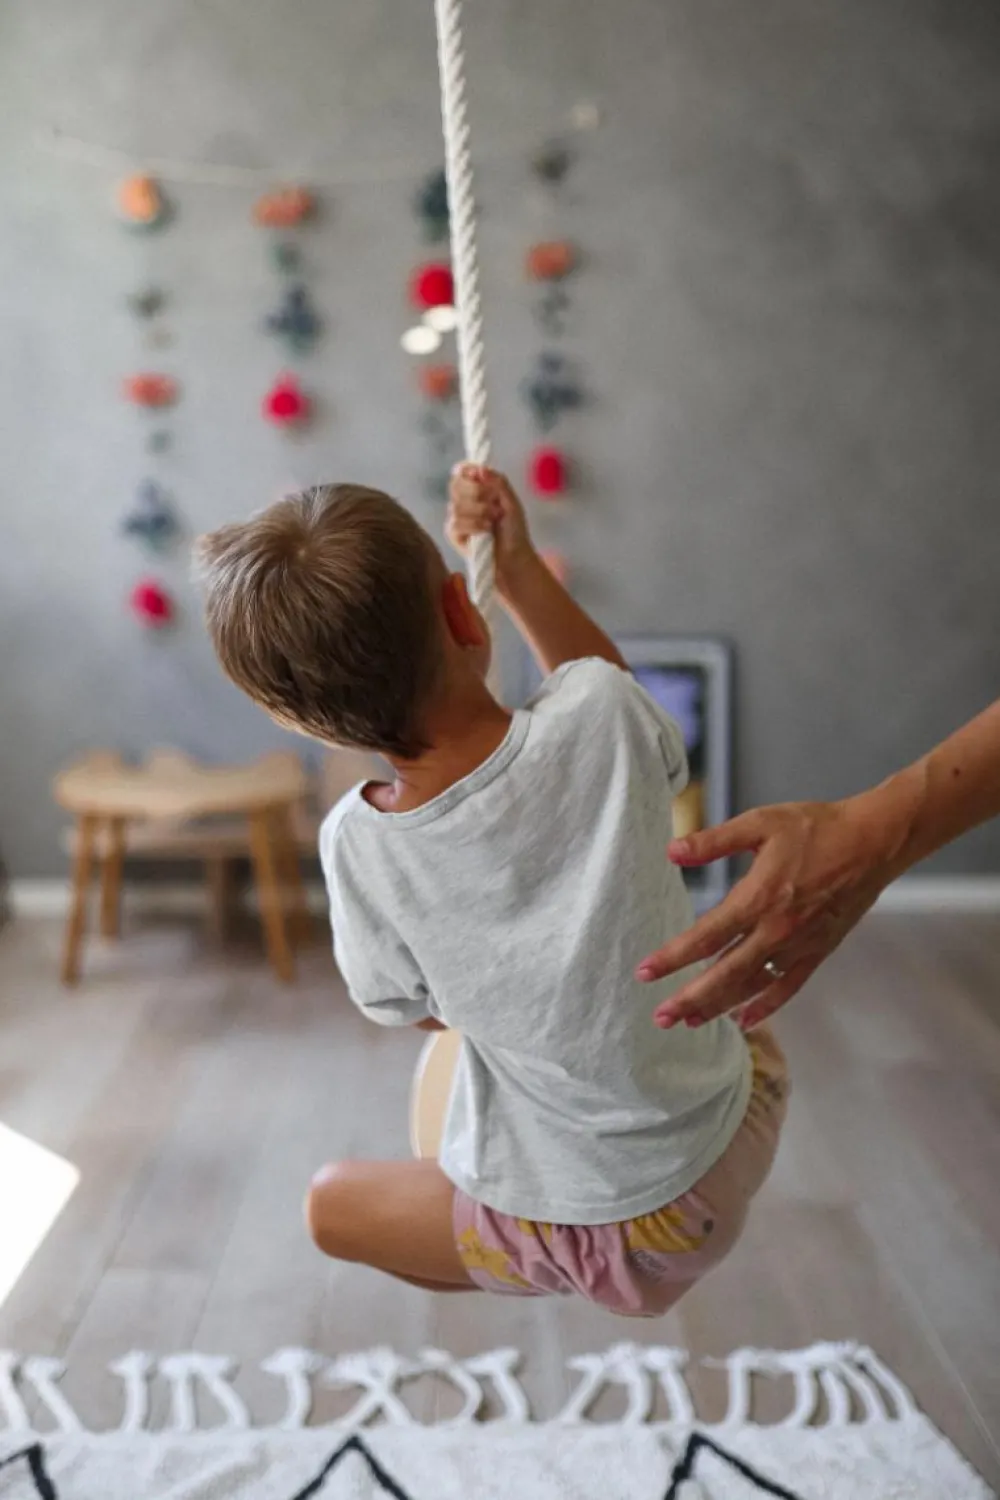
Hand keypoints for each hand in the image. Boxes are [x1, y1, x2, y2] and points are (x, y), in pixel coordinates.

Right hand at [446, 464, 535, 599]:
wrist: (514, 557)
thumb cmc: (514, 530)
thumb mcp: (512, 502)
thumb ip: (499, 483)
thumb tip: (481, 469)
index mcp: (477, 488)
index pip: (461, 470)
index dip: (467, 470)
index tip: (479, 476)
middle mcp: (464, 499)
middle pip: (455, 484)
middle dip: (476, 492)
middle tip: (495, 504)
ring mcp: (457, 516)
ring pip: (456, 505)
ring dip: (479, 512)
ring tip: (494, 521)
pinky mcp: (454, 534)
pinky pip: (455, 522)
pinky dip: (473, 525)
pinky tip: (485, 531)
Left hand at [636, 790, 911, 1029]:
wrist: (873, 841)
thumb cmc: (817, 828)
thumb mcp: (761, 823)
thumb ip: (714, 840)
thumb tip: (672, 851)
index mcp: (759, 897)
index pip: (707, 935)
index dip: (673, 957)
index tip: (645, 972)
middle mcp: (777, 929)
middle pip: (725, 973)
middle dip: (690, 997)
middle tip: (660, 1016)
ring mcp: (800, 945)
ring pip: (753, 985)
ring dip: (719, 1006)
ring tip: (689, 1022)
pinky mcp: (819, 952)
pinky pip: (788, 987)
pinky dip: (766, 1007)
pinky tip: (745, 1021)